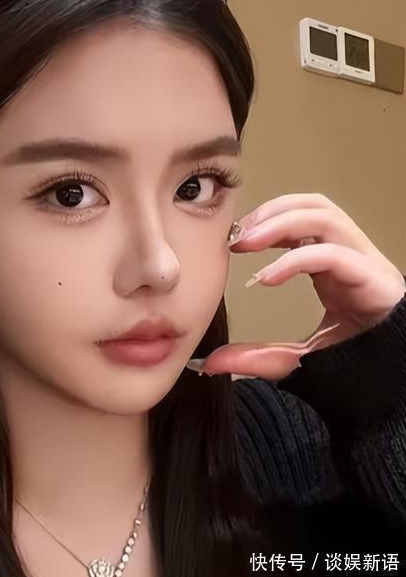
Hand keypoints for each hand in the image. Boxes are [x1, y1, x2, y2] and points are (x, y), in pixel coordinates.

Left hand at [189, 193, 405, 380]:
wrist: (392, 390)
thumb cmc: (352, 366)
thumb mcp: (293, 359)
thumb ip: (254, 357)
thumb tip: (208, 364)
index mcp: (333, 264)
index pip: (303, 218)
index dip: (267, 219)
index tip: (234, 238)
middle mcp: (351, 256)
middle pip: (315, 206)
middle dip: (271, 212)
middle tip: (236, 236)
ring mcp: (365, 265)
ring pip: (327, 217)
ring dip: (281, 223)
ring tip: (247, 243)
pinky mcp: (375, 282)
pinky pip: (335, 254)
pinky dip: (296, 259)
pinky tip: (267, 278)